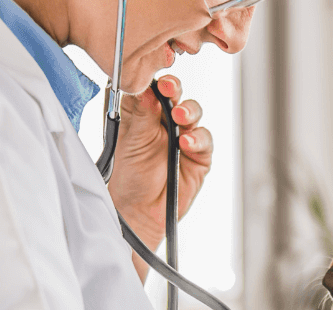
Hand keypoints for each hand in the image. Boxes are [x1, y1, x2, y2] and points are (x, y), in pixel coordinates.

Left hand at [108, 75, 212, 250]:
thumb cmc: (128, 176)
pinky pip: (204, 140)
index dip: (155, 78)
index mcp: (143, 113)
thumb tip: (145, 86)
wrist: (139, 211)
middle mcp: (164, 122)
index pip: (152, 87)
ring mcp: (183, 137)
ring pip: (193, 113)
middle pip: (175, 95)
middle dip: (174, 89)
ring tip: (179, 117)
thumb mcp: (129, 140)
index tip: (153, 75)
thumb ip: (140, 113)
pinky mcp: (199, 156)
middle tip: (169, 88)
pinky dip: (198, 138)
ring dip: (189, 111)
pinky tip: (186, 142)